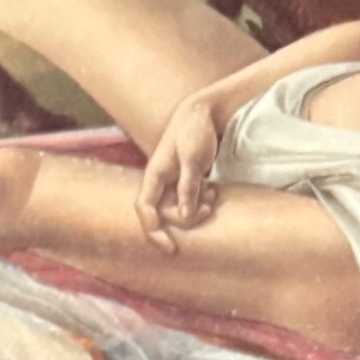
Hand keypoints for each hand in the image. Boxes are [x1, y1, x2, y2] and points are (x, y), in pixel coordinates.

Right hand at [136, 96, 223, 251]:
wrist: (203, 111)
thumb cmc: (195, 130)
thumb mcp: (193, 159)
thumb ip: (188, 187)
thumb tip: (185, 215)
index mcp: (155, 175)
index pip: (145, 209)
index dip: (153, 231)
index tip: (169, 248)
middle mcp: (160, 182)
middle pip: (166, 214)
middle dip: (187, 218)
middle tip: (209, 209)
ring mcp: (172, 182)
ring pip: (179, 210)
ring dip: (197, 210)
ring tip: (214, 196)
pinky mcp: (185, 181)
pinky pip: (189, 201)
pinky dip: (202, 201)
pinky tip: (213, 191)